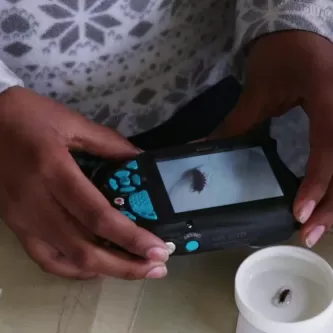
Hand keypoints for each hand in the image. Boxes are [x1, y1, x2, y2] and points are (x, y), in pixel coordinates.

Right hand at [0, 87, 168, 278]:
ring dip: (105, 271)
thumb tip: (140, 159)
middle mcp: (37, 205)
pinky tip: (96, 266)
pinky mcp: (16, 227)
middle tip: (157, 268)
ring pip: (66, 261)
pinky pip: (46, 259)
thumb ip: (108, 142)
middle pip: (84, 250)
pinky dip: (74, 269)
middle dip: (125, 266)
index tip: (158, 250)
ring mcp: (23, 221)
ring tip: (135, 270)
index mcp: (54, 173)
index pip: (97, 216)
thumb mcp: (71, 122)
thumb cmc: (27, 117)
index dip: (130, 238)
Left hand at [208, 31, 332, 247]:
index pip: (328, 148)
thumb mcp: (258, 91)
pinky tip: (326, 203)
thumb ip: (235, 124)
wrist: (298, 34)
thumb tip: (203, 150)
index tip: (299, 213)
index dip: (317, 184)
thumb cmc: (279, 56)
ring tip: (318, 226)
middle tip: (310, 234)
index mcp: (328, 98)